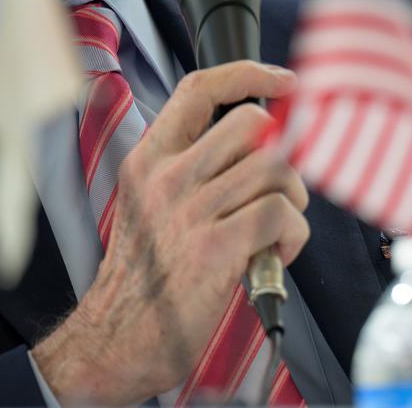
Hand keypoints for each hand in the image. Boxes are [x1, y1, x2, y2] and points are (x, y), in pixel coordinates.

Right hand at [31, 61, 309, 404]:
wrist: (117, 337)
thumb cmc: (144, 275)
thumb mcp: (148, 202)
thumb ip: (190, 167)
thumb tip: (254, 140)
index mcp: (149, 159)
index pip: (198, 88)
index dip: (247, 74)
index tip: (283, 80)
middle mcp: (167, 177)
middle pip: (252, 124)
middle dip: (283, 154)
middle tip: (279, 189)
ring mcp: (190, 211)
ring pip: (274, 168)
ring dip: (293, 200)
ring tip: (277, 230)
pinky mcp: (215, 249)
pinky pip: (279, 215)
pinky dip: (293, 234)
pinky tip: (275, 254)